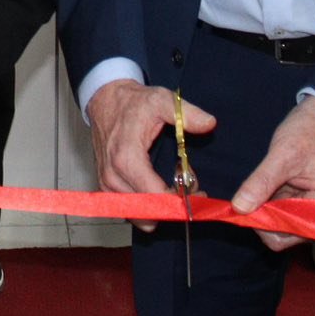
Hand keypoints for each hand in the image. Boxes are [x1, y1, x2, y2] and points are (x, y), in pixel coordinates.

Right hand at [86, 79, 216, 232]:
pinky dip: (146, 209)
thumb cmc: (132, 103)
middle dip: (173, 207)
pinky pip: (127, 210)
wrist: (105, 100)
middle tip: (191, 192)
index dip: (179, 200)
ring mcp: (107, 184)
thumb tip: (209, 123)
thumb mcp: (161, 100)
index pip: (155, 195)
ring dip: (160, 210)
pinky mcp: (105, 187)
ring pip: (138, 215)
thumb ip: (185, 113)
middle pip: (148, 211)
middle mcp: (113, 175)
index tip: (197, 193)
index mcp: (127, 157)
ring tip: (176, 191)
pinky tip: (159, 194)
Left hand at [230, 96, 314, 250]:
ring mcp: (308, 207)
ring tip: (255, 186)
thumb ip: (261, 182)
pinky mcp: (297, 200)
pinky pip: (276, 210)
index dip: (266, 225)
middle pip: (283, 233)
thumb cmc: (309, 132)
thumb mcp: (283, 154)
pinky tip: (258, 187)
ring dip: (261, 209)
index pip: (291, 234)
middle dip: (262, 218)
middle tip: (245, 195)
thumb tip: (239, 208)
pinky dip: (263, 202)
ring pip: (276, 223)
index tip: (245, 208)